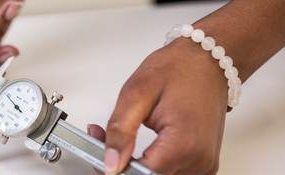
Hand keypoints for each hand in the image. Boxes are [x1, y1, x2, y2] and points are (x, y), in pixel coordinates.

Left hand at [88, 39, 228, 174]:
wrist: (208, 61)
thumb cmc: (179, 69)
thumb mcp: (136, 94)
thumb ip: (120, 132)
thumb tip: (110, 163)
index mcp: (184, 143)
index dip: (116, 166)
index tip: (101, 152)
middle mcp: (198, 160)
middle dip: (122, 163)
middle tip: (104, 140)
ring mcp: (203, 164)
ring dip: (136, 165)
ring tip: (124, 138)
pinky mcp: (203, 163)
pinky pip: (171, 173)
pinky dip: (152, 164)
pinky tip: (141, 147)